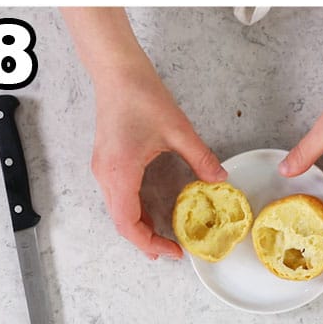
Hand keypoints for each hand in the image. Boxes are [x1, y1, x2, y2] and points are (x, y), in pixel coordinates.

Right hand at [89, 64, 225, 259]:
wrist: (116, 71)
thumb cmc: (140, 95)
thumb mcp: (178, 129)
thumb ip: (199, 158)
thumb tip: (220, 179)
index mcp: (120, 172)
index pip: (127, 223)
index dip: (149, 243)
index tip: (173, 252)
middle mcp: (106, 175)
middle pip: (120, 221)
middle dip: (144, 240)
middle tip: (170, 251)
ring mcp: (102, 168)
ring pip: (116, 209)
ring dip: (137, 226)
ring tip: (161, 236)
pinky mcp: (106, 160)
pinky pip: (115, 195)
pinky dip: (131, 209)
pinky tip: (150, 210)